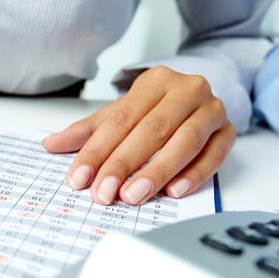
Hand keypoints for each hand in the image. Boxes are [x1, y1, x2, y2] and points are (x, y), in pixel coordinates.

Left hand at [42, 66, 235, 204]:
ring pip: (185, 140)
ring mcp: (211, 109)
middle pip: (151, 129)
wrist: (196, 96)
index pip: (120, 120)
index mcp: (154, 82)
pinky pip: (214, 154)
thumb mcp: (119, 115)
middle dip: (124, 164)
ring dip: (158, 171)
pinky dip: (195, 174)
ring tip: (133, 195)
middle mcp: (186, 90)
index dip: (97, 151)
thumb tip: (50, 144)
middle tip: (104, 193)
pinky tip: (173, 191)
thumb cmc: (154, 108)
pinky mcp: (228, 131)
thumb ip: (87, 131)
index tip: (78, 179)